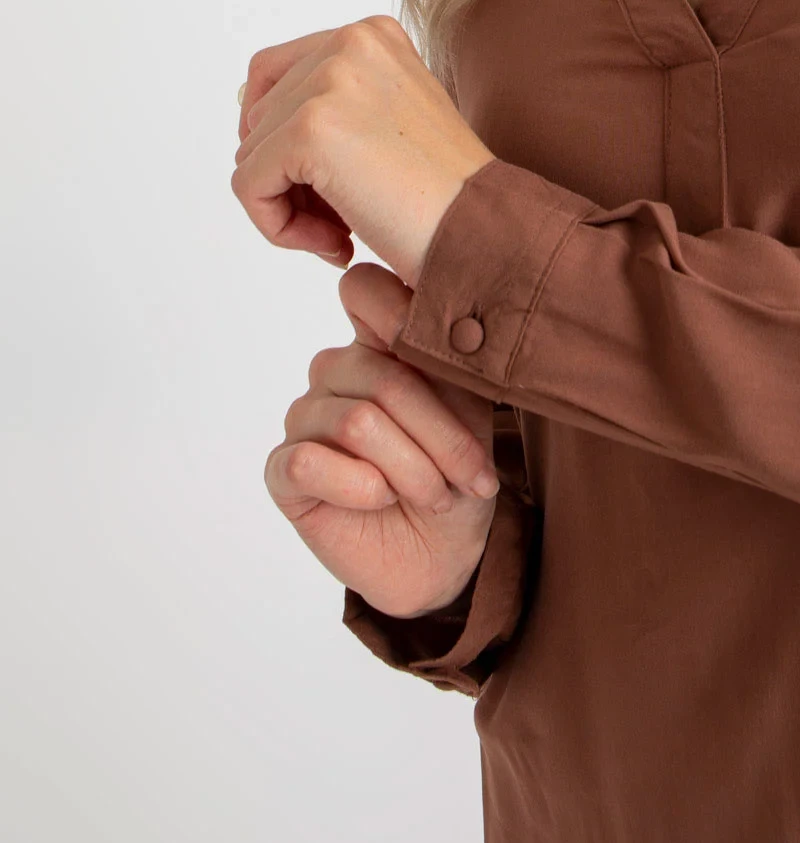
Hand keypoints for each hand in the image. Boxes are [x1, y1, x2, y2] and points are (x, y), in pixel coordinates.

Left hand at [232, 14, 495, 281]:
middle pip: (257, 115)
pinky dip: (276, 226)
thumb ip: (328, 102)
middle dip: (288, 176)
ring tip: (344, 233)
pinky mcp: (309, 131)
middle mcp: (349, 43)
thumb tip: (246, 118)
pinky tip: (336, 244)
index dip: (284, 139)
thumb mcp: (387, 119)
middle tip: (343, 219)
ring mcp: (328, 83)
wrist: (482, 232)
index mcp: (371, 34)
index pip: (274, 76)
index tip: (333, 183)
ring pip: (249, 153)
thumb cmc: (443, 194)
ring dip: (287, 206)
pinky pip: (247, 186)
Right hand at [266, 262, 503, 618]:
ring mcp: (305, 417)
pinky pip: (307, 460)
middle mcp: (336, 370)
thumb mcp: (473, 411)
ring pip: (357, 422)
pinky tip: (383, 500)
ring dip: (412, 469)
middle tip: (472, 478)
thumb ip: (450, 358)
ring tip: (437, 496)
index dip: (405, 315)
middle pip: (383, 376)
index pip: (365, 288)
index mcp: (379, 342)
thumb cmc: (458, 474)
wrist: (447, 553)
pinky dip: (361, 487)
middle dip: (441, 436)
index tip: (458, 363)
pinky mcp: (283, 470)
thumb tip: (441, 317)